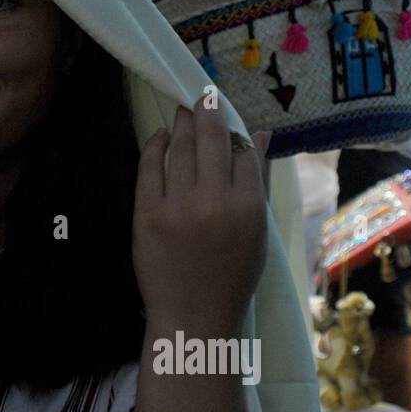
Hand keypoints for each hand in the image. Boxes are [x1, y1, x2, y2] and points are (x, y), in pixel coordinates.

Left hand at [132, 98, 270, 338]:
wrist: (193, 316)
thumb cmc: (231, 277)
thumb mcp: (259, 233)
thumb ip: (259, 183)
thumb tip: (262, 135)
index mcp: (248, 207)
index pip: (244, 153)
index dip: (236, 135)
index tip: (227, 119)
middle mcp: (214, 202)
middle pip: (212, 141)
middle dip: (207, 112)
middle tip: (203, 95)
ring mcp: (179, 207)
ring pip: (181, 149)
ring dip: (181, 124)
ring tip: (182, 111)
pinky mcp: (147, 214)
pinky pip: (150, 167)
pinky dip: (155, 146)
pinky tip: (159, 136)